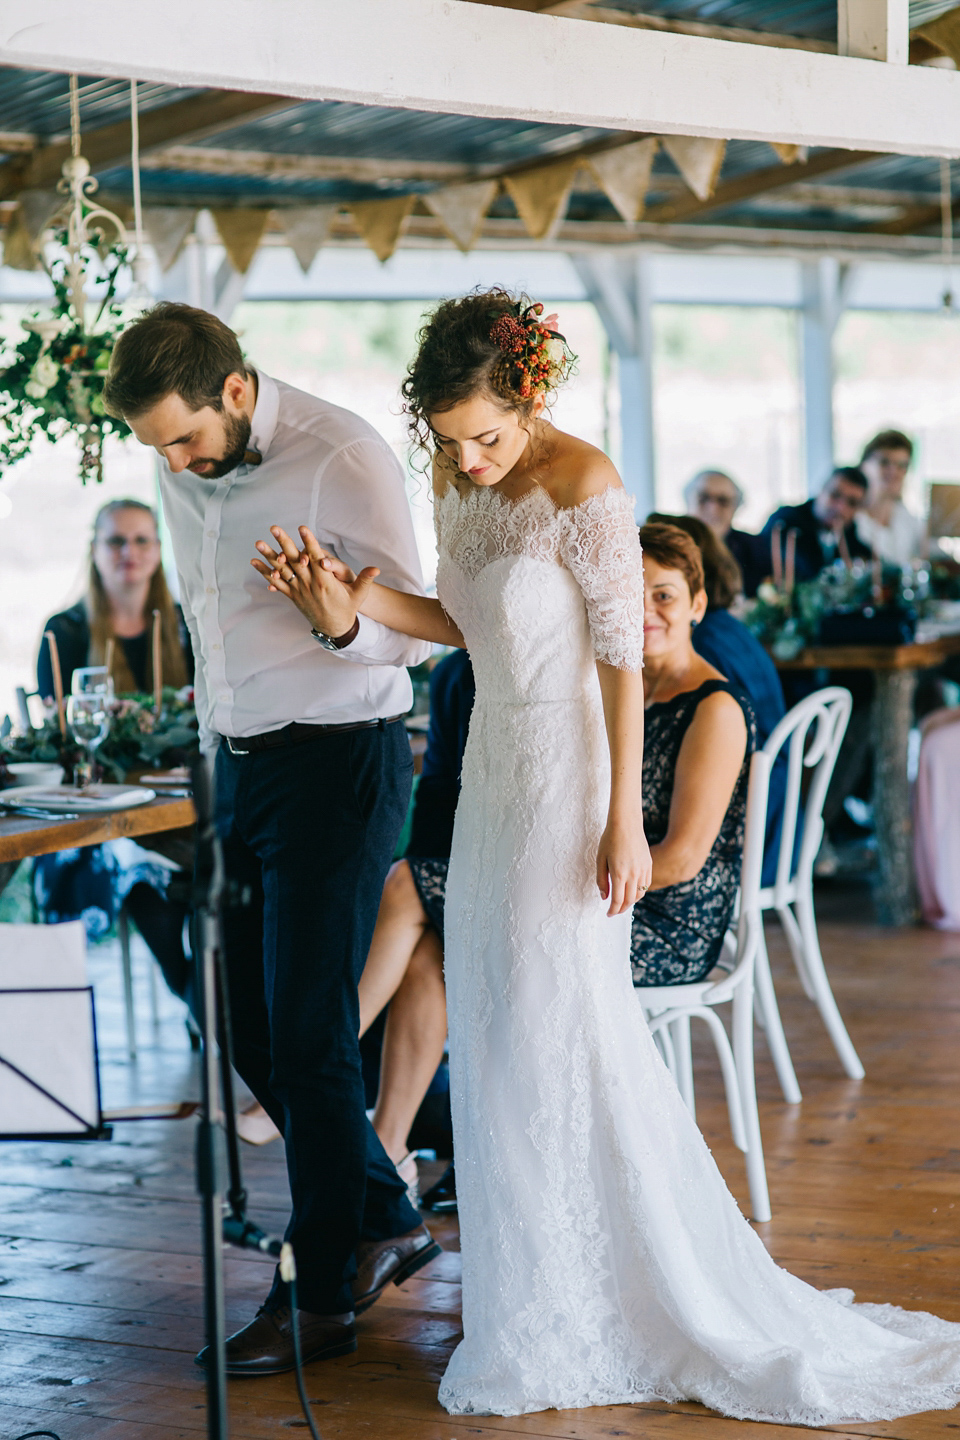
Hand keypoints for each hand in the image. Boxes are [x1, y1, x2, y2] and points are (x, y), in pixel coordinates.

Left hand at [251, 525, 378, 638]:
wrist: (335, 628)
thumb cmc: (347, 608)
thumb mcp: (359, 594)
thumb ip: (366, 580)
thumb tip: (377, 568)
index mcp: (325, 581)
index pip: (316, 557)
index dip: (309, 542)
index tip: (302, 528)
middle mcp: (309, 584)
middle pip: (295, 560)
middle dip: (284, 543)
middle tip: (274, 528)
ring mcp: (299, 590)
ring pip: (282, 570)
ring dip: (269, 556)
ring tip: (258, 543)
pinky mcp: (292, 595)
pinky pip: (276, 583)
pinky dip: (265, 573)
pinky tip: (254, 561)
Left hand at [596, 815, 652, 917]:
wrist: (626, 823)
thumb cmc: (610, 839)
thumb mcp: (600, 859)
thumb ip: (601, 880)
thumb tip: (604, 897)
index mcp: (619, 873)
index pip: (618, 900)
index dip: (612, 910)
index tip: (608, 914)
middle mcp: (633, 874)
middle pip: (630, 900)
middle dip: (621, 909)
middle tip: (614, 911)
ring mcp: (643, 869)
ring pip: (640, 894)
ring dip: (631, 902)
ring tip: (623, 903)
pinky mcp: (649, 865)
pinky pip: (646, 884)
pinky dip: (639, 892)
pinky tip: (632, 891)